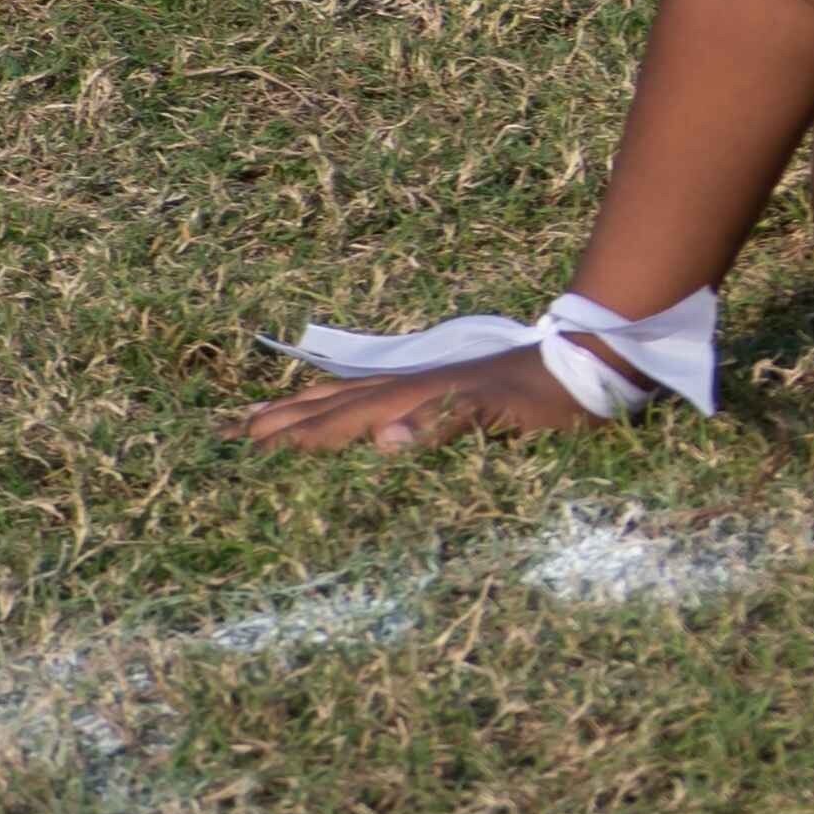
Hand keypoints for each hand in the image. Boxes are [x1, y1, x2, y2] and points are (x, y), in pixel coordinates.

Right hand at [235, 356, 602, 455]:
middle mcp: (406, 387)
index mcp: (411, 399)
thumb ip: (445, 424)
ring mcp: (421, 382)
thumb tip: (383, 442)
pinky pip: (374, 393)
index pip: (338, 424)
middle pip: (328, 404)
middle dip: (278, 420)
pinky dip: (342, 400)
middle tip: (224, 433)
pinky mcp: (440, 386)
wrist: (589, 361)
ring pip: (345, 394)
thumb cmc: (549, 397)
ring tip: (258, 416)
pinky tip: (337, 408)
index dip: (293, 440)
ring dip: (301, 406)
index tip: (240, 452)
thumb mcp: (501, 414)